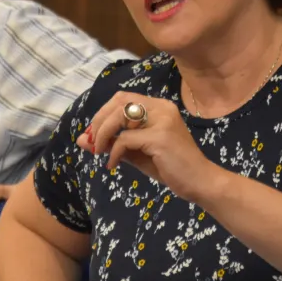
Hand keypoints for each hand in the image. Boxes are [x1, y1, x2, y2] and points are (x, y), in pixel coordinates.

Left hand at [77, 91, 221, 202]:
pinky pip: (124, 139)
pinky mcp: (159, 137)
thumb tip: (81, 139)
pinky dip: (113, 152)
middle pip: (118, 102)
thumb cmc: (171, 168)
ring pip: (119, 117)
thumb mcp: (137, 153)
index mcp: (159, 106)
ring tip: (99, 153)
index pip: (122, 98)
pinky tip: (113, 165)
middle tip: (93, 143)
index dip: (102, 113)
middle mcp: (161, 107)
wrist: (200, 182)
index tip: (94, 134)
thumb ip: (112, 143)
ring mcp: (162, 120)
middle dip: (99, 122)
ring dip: (102, 135)